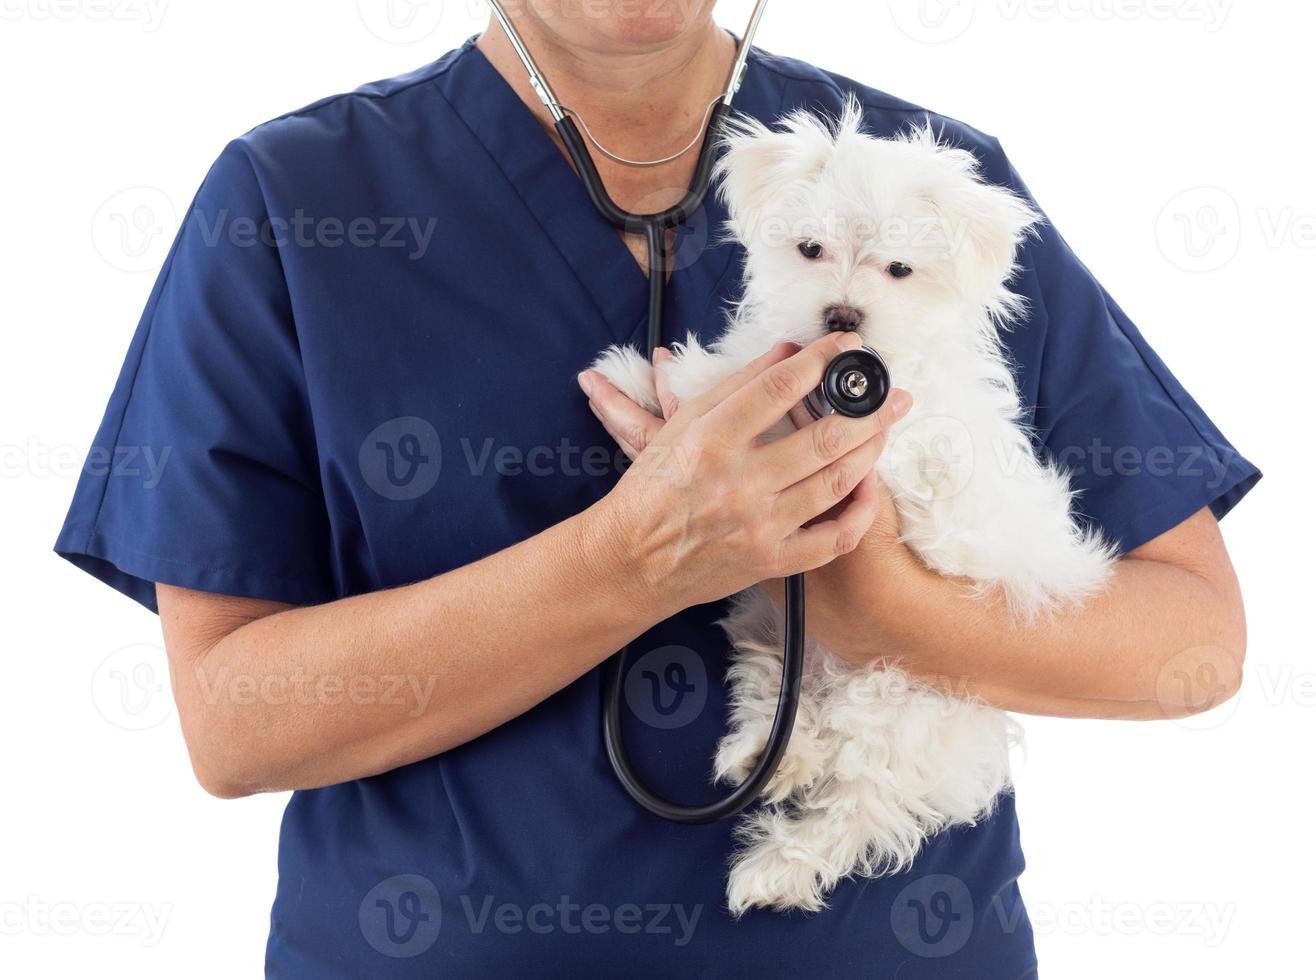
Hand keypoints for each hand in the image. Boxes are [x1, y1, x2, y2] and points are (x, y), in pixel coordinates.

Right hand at [579, 334, 909, 614]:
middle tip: (894, 392)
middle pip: (823, 437)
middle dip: (868, 410)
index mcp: (711, 441)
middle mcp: (739, 483)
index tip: (846, 346)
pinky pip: (834, 538)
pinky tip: (870, 485)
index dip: (821, 360)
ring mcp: (760, 526)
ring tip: (885, 428)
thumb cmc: (654, 488)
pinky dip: (861, 511)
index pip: (780, 388)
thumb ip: (736, 386)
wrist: (631, 560)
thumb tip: (787, 352)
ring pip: (837, 482)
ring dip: (871, 449)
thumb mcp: (681, 425)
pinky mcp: (773, 560)